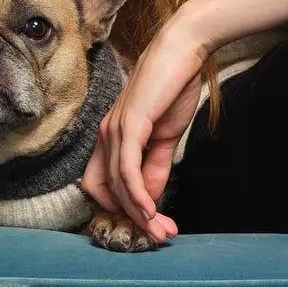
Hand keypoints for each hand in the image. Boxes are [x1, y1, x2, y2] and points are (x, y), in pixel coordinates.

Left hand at [81, 16, 209, 245]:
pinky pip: (127, 171)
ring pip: (117, 185)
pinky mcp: (128, 126)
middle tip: (159, 235)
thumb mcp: (165, 135)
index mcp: (112, 136)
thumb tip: (150, 195)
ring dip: (140, 213)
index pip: (104, 183)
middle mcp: (106, 135)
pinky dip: (138, 195)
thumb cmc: (173, 86)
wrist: (183, 50)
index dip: (124, 207)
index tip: (152, 222)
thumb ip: (156, 165)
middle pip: (107, 190)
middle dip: (133, 217)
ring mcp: (114, 130)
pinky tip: (151, 210)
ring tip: (161, 231)